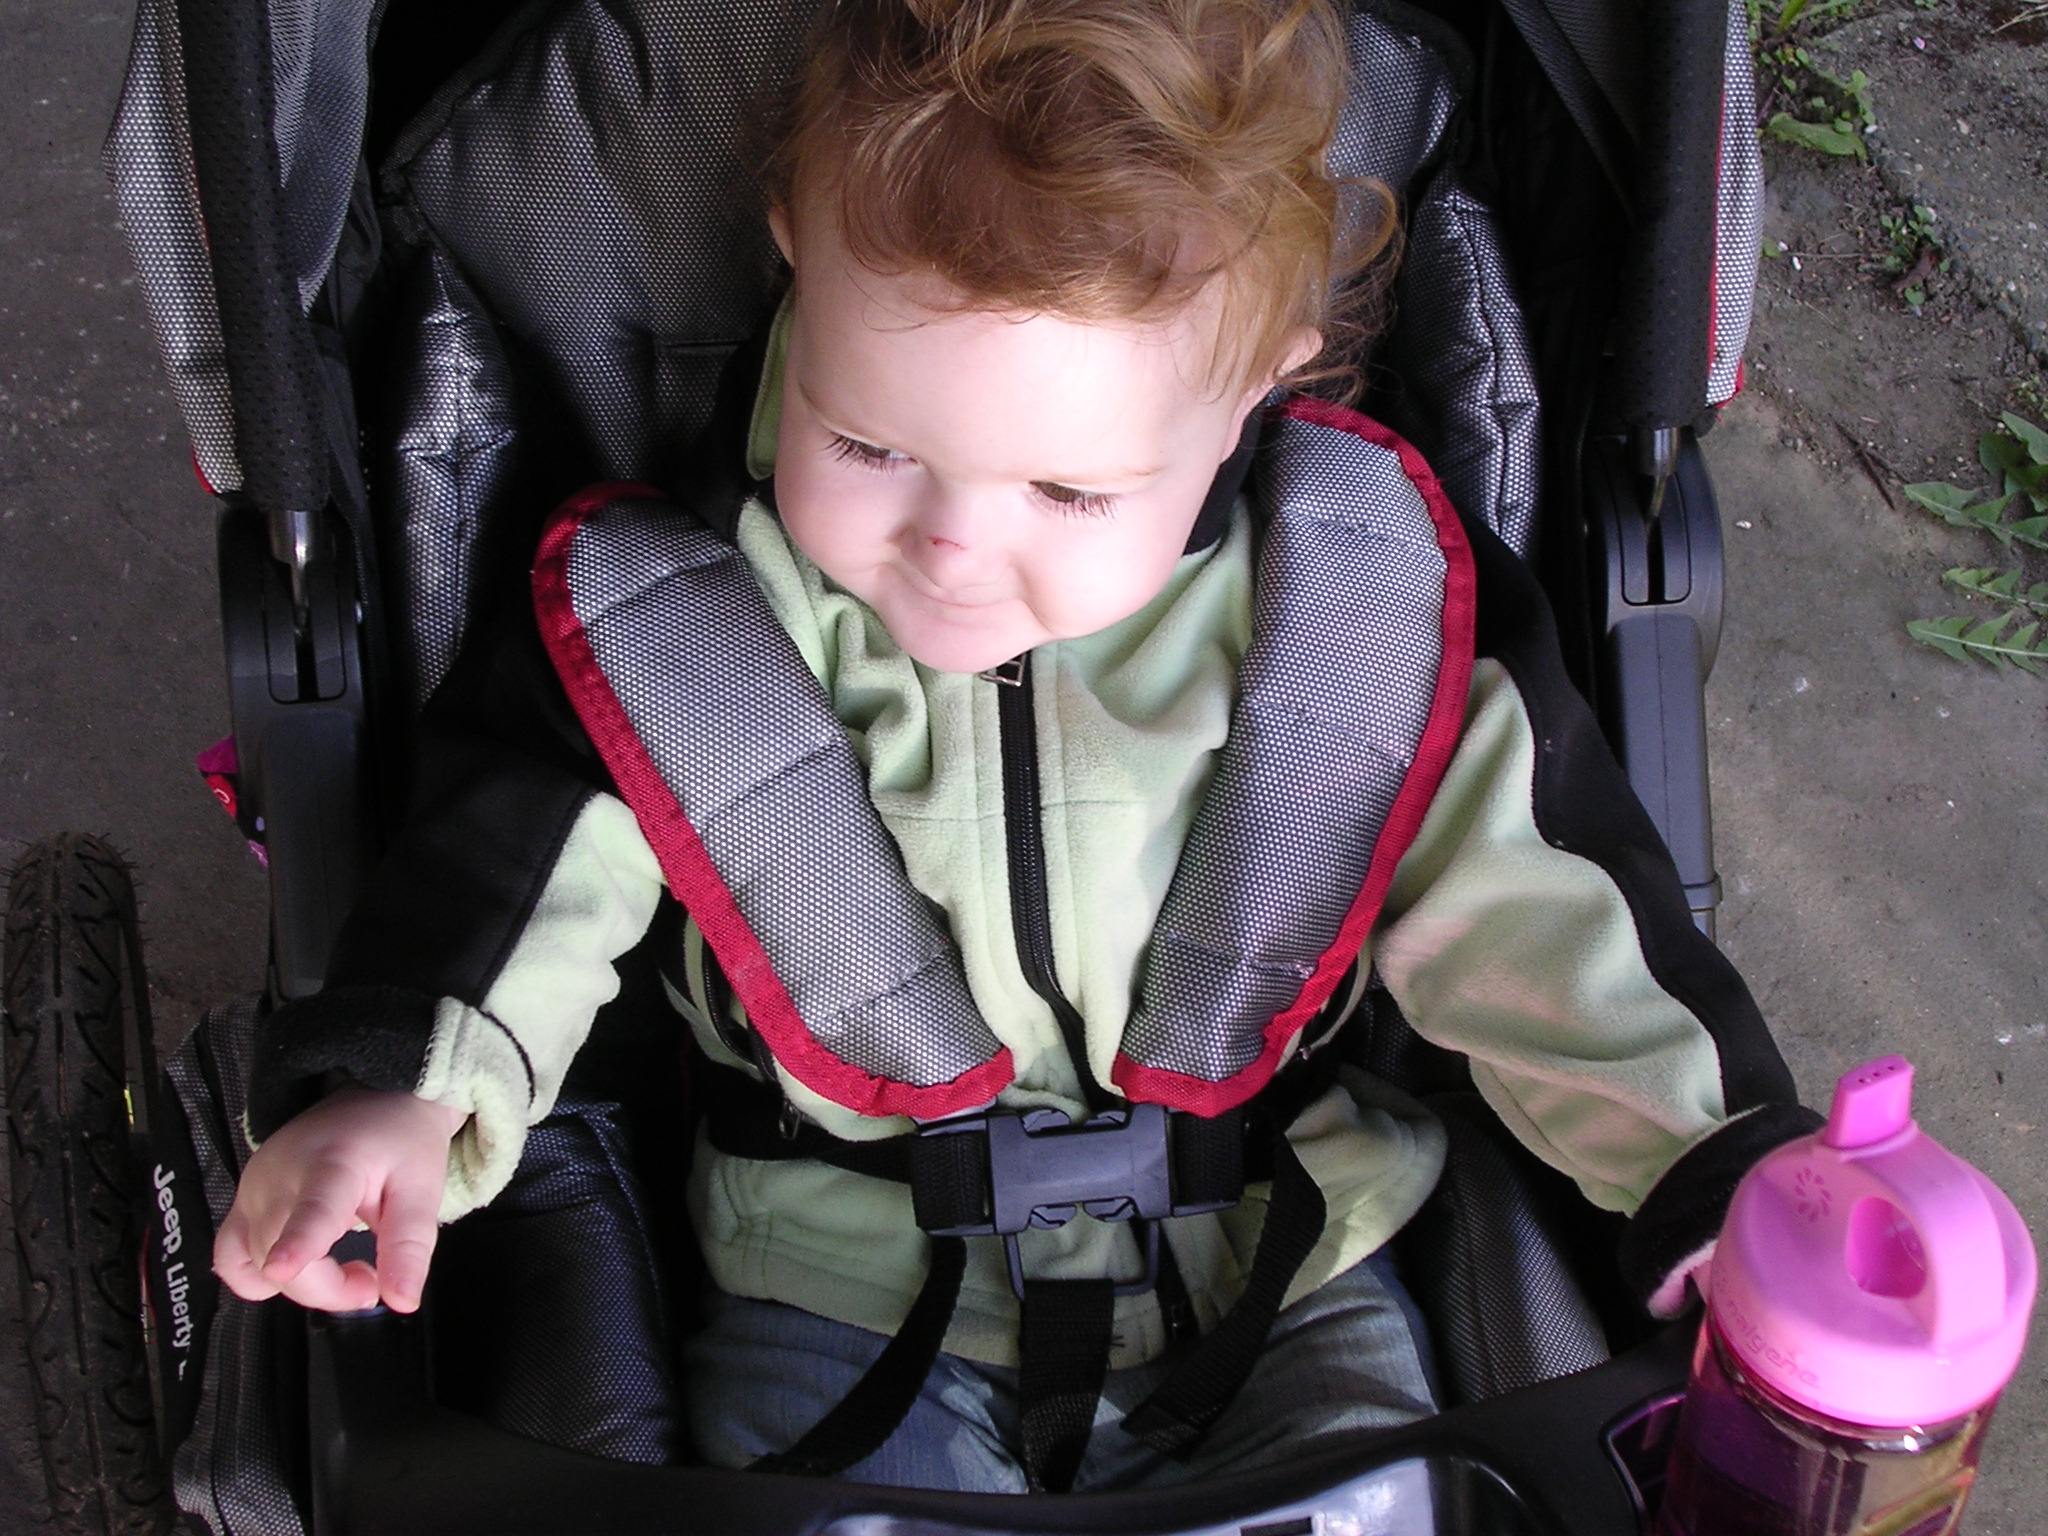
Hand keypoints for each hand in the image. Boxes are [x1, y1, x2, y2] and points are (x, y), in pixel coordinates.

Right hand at [214, 1087, 467, 1312]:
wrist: (374, 1097)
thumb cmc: (399, 1141)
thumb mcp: (421, 1188)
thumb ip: (409, 1246)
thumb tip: (401, 1301)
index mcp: (332, 1164)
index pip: (311, 1209)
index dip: (296, 1243)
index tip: (281, 1269)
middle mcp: (278, 1176)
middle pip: (278, 1256)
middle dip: (329, 1288)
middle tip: (372, 1279)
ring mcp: (251, 1189)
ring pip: (254, 1264)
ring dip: (301, 1284)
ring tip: (345, 1268)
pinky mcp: (241, 1202)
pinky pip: (231, 1258)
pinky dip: (262, 1277)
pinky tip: (304, 1265)